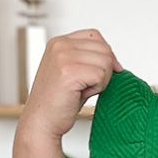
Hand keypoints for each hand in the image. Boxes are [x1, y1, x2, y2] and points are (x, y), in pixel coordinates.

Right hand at [16, 27, 123, 141]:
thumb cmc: (57, 102)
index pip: (94, 35)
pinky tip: (82, 95)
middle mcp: (60, 45)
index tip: (108, 71)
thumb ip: (88, 60)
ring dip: (101, 81)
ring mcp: (63, 57)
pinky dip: (97, 88)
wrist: (42, 121)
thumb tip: (115, 61)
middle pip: (104, 48)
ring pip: (105, 62)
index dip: (106, 54)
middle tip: (88, 86)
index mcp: (59, 42)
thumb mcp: (72, 73)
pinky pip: (101, 75)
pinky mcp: (69, 72)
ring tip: (83, 90)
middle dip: (105, 70)